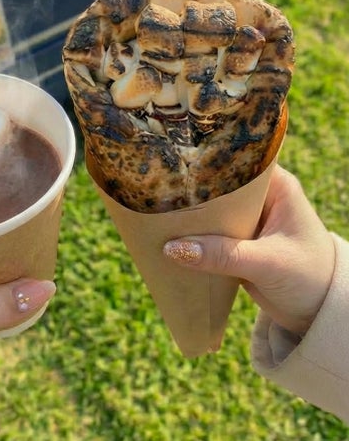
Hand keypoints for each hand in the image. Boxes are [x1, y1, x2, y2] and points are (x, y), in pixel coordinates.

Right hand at [163, 165, 335, 335]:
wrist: (321, 316)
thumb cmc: (310, 278)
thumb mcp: (266, 263)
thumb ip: (221, 255)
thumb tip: (171, 248)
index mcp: (276, 187)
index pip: (237, 162)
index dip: (207, 162)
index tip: (175, 163)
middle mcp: (261, 198)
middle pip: (219, 187)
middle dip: (192, 193)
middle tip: (156, 192)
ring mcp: (248, 221)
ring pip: (211, 213)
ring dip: (190, 219)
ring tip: (155, 214)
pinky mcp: (238, 244)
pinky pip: (210, 236)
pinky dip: (194, 239)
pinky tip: (169, 238)